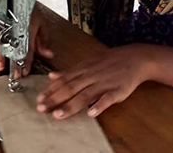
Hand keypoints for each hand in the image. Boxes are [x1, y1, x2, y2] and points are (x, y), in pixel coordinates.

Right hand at [0, 6, 52, 77]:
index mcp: (28, 28)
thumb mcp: (42, 23)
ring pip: (2, 43)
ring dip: (0, 56)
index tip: (25, 72)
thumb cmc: (31, 9)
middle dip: (14, 63)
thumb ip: (43, 40)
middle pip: (14, 48)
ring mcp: (5, 26)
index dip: (27, 61)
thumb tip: (48, 54)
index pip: (28, 49)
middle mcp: (15, 28)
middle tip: (14, 74)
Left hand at [37, 45, 152, 118]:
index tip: (38, 99)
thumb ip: (69, 71)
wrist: (134, 58)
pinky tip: (91, 113)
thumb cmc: (109, 61)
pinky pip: (107, 98)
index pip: (63, 80)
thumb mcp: (87, 62)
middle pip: (70, 88)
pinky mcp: (117, 90)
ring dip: (71, 105)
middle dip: (55, 99)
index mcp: (82, 69)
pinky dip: (99, 105)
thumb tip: (51, 76)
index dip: (50, 90)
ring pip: (85, 95)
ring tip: (59, 114)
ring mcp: (103, 83)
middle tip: (42, 108)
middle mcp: (90, 76)